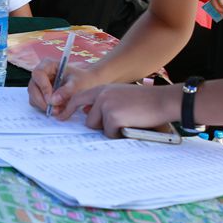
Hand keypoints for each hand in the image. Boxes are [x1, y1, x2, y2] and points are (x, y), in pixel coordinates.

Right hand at [27, 59, 100, 119]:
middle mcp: (41, 74)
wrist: (87, 84)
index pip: (38, 74)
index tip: (51, 99)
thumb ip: (66, 91)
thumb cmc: (83, 79)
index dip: (43, 87)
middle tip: (54, 110)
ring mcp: (39, 84)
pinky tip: (57, 109)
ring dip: (44, 106)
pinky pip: (37, 103)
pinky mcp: (40, 94)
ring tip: (58, 110)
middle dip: (42, 101)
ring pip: (33, 97)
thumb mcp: (78, 84)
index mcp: (48, 64)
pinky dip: (45, 108)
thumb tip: (53, 100)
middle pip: (33, 87)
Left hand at [64, 84, 181, 137]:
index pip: (78, 98)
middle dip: (100, 126)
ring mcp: (106, 105)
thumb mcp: (121, 95)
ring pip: (99, 128)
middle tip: (119, 123)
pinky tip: (131, 124)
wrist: (162, 101)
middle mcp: (102, 95)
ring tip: (128, 121)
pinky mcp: (112, 117)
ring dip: (111, 130)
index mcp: (103, 89)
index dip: (68, 109)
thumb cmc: (146, 101)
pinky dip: (120, 133)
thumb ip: (105, 102)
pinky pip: (110, 134)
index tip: (60, 117)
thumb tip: (91, 114)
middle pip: (88, 120)